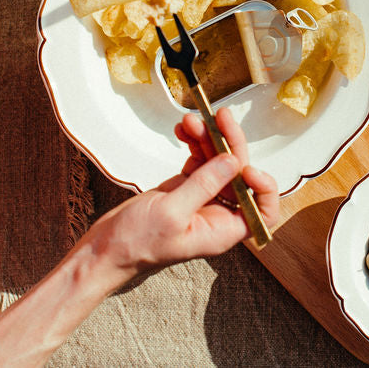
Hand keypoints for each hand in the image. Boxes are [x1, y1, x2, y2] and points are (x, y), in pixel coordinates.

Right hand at [81, 108, 278, 281]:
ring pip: (218, 161)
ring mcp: (202, 198)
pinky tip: (183, 129)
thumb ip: (204, 185)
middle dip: (230, 144)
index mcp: (224, 229)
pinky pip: (199, 159)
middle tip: (218, 118)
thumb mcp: (171, 212)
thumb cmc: (136, 244)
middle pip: (239, 174)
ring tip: (190, 120)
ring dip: (208, 137)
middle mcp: (219, 213)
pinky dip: (194, 142)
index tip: (246, 167)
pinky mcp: (185, 187)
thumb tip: (233, 160)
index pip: (263, 210)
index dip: (264, 187)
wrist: (105, 249)